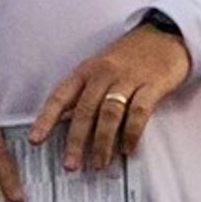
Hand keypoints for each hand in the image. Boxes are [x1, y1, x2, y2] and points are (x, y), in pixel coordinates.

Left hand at [31, 24, 190, 173]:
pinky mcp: (152, 84)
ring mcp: (128, 78)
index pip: (61, 96)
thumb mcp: (100, 68)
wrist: (165, 36)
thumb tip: (66, 125)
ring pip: (110, 114)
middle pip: (85, 110)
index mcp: (86, 70)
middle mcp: (104, 73)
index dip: (46, 119)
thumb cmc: (129, 57)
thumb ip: (84, 93)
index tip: (35, 140)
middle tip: (71, 165)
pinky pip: (139, 112)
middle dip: (76, 141)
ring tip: (99, 163)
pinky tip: (128, 149)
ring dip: (103, 143)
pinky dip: (132, 133)